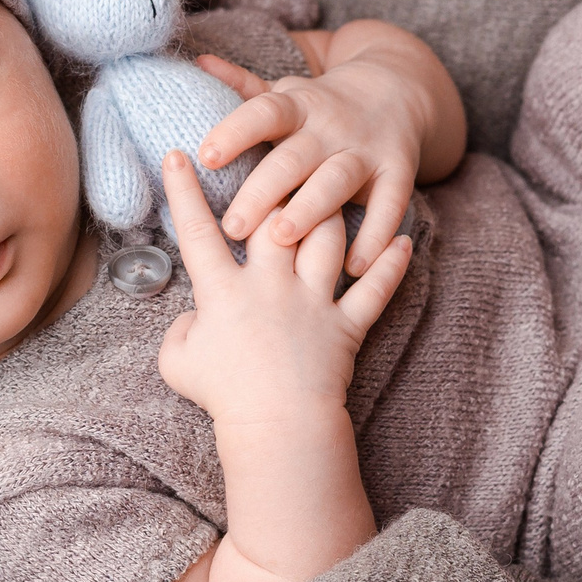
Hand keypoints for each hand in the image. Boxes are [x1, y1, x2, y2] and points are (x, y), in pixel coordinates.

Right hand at [155, 150, 411, 429]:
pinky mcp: (347, 325)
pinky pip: (375, 289)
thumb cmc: (223, 397)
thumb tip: (193, 319)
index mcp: (224, 291)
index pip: (198, 232)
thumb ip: (180, 330)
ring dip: (332, 210)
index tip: (177, 154)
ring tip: (335, 190)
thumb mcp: (177, 362)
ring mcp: (313, 301)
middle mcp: (271, 284)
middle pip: (277, 217)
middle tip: (279, 160)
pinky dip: (391, 267)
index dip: (183, 192)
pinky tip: (404, 242)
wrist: (277, 427)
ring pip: (328, 238)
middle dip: (275, 183)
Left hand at [195, 22, 459, 270]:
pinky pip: (389, 206)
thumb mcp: (287, 91)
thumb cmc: (322, 105)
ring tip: (281, 238)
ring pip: (336, 181)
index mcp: (299, 105)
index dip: (236, 132)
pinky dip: (375, 237)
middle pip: (294, 157)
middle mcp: (332, 126)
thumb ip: (244, 86)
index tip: (205, 156)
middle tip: (232, 226)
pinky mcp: (397, 172)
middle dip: (263, 190)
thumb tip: (199, 62)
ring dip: (311, 210)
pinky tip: (353, 267)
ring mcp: (366, 150)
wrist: (397, 91)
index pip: (264, 112)